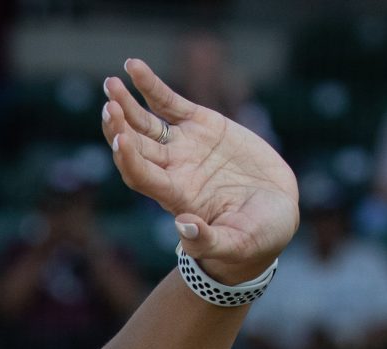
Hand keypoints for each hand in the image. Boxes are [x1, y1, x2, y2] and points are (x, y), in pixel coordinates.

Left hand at [101, 57, 297, 283]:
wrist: (277, 211)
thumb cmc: (257, 237)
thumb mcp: (237, 244)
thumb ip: (209, 241)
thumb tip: (183, 228)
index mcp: (177, 198)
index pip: (141, 177)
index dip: (128, 159)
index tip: (120, 138)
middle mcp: (173, 170)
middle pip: (134, 148)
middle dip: (119, 128)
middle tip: (109, 106)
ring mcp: (184, 146)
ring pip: (144, 124)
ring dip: (126, 104)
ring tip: (111, 84)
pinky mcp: (200, 125)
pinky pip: (168, 102)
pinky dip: (150, 85)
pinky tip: (133, 67)